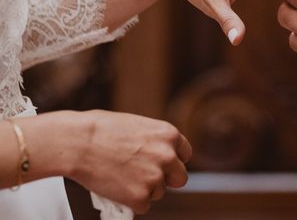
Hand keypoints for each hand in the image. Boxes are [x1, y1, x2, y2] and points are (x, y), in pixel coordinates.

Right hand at [69, 110, 191, 214]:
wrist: (78, 143)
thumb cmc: (101, 129)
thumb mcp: (137, 124)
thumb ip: (152, 140)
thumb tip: (154, 151)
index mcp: (169, 135)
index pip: (185, 155)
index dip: (173, 161)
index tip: (164, 165)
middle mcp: (168, 156)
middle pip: (180, 178)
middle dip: (166, 179)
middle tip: (147, 178)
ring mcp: (155, 178)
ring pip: (158, 192)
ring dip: (144, 189)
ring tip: (121, 177)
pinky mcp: (140, 198)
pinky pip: (142, 206)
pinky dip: (130, 201)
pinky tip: (116, 188)